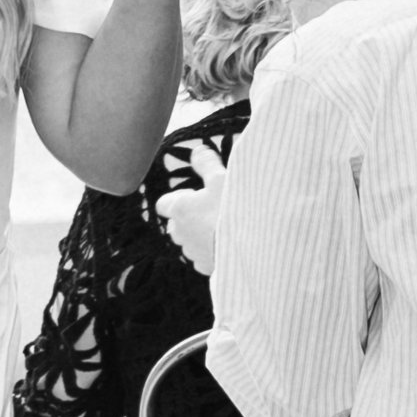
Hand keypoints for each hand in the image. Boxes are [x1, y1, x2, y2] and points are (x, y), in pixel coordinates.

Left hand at [156, 140, 228, 278]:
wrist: (252, 246)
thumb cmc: (233, 210)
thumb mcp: (221, 178)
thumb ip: (207, 163)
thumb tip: (198, 150)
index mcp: (180, 209)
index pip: (164, 204)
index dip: (178, 199)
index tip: (196, 195)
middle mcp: (180, 232)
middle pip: (176, 224)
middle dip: (190, 217)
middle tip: (213, 210)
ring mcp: (191, 252)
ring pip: (189, 241)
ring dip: (200, 235)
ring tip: (224, 227)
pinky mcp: (205, 267)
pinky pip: (202, 257)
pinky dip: (211, 251)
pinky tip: (228, 244)